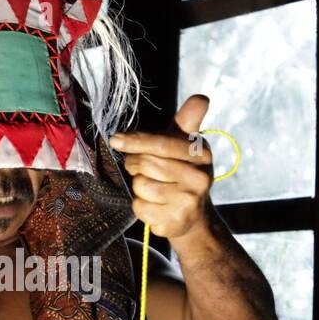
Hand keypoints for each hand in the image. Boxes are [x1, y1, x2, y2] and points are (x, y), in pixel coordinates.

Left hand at [109, 94, 214, 245]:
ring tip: (152, 187)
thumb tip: (201, 98)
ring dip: (138, 186)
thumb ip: (188, 121)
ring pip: (142, 185)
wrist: (193, 217)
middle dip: (136, 163)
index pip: (163, 144)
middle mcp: (200, 178)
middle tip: (138, 166)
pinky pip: (140, 207)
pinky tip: (154, 204)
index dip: (137, 140)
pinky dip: (140, 205)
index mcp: (202, 154)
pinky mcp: (174, 221)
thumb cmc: (182, 172)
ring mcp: (189, 201)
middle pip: (148, 164)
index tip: (116, 139)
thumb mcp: (186, 145)